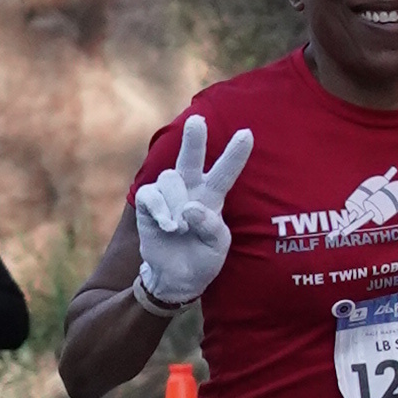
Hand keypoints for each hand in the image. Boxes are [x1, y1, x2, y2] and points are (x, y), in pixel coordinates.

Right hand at [133, 117, 254, 307]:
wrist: (177, 277)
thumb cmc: (203, 257)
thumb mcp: (217, 246)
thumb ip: (210, 226)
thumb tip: (189, 207)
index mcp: (213, 196)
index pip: (226, 172)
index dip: (235, 154)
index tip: (248, 134)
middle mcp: (191, 189)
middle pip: (192, 158)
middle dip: (194, 139)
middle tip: (197, 120)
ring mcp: (169, 194)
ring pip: (171, 179)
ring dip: (176, 202)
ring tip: (180, 227)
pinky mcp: (150, 202)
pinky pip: (152, 195)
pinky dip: (161, 210)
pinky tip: (169, 225)